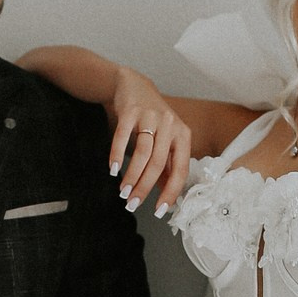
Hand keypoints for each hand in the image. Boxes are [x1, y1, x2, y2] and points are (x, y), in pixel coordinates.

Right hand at [106, 68, 192, 216]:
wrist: (134, 86)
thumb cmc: (152, 120)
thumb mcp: (166, 140)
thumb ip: (167, 166)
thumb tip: (167, 196)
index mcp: (183, 135)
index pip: (180, 169)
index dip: (171, 192)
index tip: (160, 210)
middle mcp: (170, 125)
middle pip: (158, 163)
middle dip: (144, 187)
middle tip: (133, 203)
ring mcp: (151, 117)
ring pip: (142, 153)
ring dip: (132, 176)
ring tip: (123, 191)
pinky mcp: (131, 111)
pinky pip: (123, 137)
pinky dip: (117, 155)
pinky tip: (113, 170)